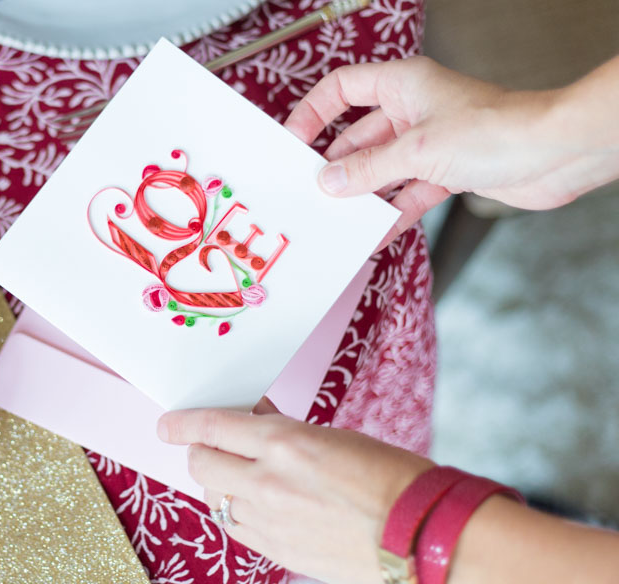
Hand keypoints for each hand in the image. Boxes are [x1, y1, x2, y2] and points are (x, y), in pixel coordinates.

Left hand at [157, 399, 432, 583]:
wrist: (418, 532)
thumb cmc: (387, 474)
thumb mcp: (332, 437)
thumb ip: (284, 436)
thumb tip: (254, 429)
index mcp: (284, 441)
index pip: (213, 426)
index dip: (184, 423)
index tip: (169, 423)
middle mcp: (267, 481)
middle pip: (202, 464)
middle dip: (201, 451)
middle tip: (212, 448)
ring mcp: (270, 521)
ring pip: (216, 500)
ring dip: (222, 485)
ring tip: (246, 478)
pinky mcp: (278, 553)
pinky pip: (237, 529)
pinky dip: (238, 513)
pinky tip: (257, 507)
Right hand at [285, 57, 613, 248]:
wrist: (552, 156)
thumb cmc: (495, 130)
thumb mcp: (416, 149)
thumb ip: (368, 168)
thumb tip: (328, 182)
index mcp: (403, 85)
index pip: (343, 90)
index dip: (313, 113)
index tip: (293, 142)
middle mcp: (413, 111)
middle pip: (359, 136)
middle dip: (336, 165)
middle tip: (312, 192)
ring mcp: (428, 144)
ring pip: (381, 170)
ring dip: (362, 195)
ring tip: (337, 219)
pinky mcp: (444, 173)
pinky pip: (406, 195)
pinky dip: (392, 215)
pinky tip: (374, 237)